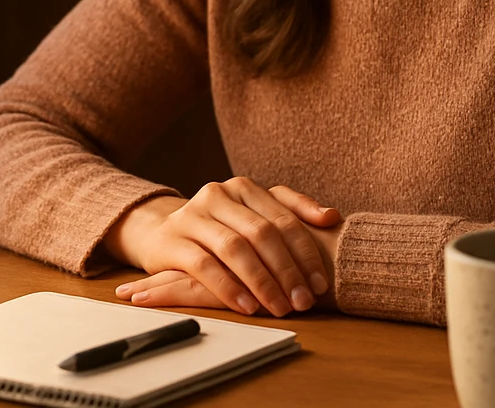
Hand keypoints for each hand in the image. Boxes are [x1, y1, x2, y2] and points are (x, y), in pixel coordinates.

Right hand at [102, 178, 342, 317]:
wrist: (162, 233)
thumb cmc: (220, 229)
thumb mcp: (254, 215)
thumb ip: (292, 211)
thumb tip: (332, 216)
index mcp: (243, 186)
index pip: (282, 218)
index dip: (304, 252)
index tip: (320, 283)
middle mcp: (217, 194)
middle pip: (260, 233)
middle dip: (287, 271)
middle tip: (303, 302)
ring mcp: (191, 215)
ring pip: (234, 248)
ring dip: (261, 282)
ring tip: (279, 308)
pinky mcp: (171, 240)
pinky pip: (203, 265)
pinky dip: (228, 288)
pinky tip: (247, 307)